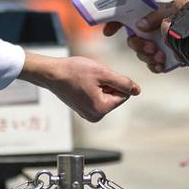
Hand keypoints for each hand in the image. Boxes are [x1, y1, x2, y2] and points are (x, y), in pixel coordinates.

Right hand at [19, 53, 140, 121]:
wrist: (52, 73)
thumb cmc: (74, 71)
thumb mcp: (103, 73)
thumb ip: (123, 82)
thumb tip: (137, 91)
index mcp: (102, 109)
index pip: (123, 95)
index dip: (115, 82)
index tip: (99, 77)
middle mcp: (95, 116)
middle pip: (115, 97)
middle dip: (107, 84)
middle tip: (91, 78)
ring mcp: (88, 114)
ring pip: (106, 96)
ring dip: (100, 85)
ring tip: (85, 80)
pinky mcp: (83, 110)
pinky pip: (97, 98)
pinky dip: (93, 89)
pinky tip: (82, 84)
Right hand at [103, 0, 188, 73]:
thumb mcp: (173, 10)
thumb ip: (155, 16)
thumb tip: (138, 26)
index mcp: (151, 15)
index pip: (128, 16)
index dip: (115, 23)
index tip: (108, 32)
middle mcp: (152, 30)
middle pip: (133, 39)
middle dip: (138, 45)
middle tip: (150, 48)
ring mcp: (159, 44)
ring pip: (142, 53)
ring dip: (147, 56)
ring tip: (161, 57)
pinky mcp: (166, 57)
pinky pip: (153, 64)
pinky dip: (155, 65)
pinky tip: (162, 66)